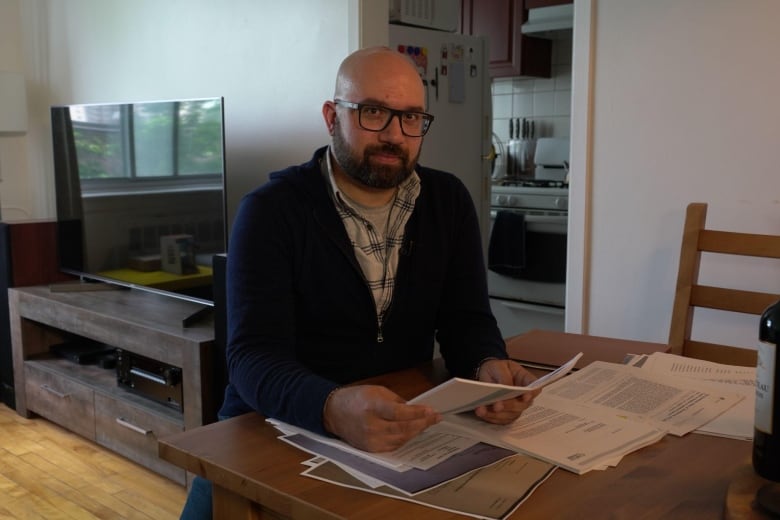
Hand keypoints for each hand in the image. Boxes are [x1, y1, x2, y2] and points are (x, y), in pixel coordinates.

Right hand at [322, 385, 440, 451]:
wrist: (333, 412)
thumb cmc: (355, 398)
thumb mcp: (377, 391)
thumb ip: (396, 401)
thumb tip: (415, 409)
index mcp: (372, 407)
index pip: (399, 413)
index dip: (417, 413)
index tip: (432, 411)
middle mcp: (371, 426)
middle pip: (403, 428)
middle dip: (422, 423)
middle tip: (435, 418)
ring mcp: (370, 440)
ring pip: (400, 439)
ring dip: (416, 432)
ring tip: (426, 424)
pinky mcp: (370, 449)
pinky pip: (393, 446)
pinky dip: (405, 438)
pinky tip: (412, 432)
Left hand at [473, 359, 539, 424]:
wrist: (486, 374)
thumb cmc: (496, 369)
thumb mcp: (499, 366)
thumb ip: (504, 376)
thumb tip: (506, 386)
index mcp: (526, 381)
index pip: (535, 389)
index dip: (531, 394)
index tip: (525, 397)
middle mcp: (523, 397)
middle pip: (521, 405)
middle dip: (508, 406)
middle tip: (497, 405)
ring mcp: (515, 407)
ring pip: (510, 415)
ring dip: (495, 414)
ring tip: (482, 409)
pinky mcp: (505, 415)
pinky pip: (499, 420)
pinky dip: (489, 417)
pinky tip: (481, 412)